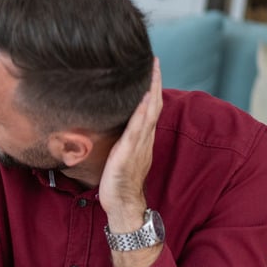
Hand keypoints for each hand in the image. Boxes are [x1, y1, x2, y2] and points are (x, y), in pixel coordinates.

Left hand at [97, 58, 162, 231]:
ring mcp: (138, 147)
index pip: (149, 109)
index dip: (152, 88)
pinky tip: (143, 100)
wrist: (122, 205)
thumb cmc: (117, 182)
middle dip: (154, 83)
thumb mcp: (120, 155)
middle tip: (155, 60)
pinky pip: (136, 132)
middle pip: (153, 106)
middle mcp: (143, 140)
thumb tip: (110, 125)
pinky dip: (141, 115)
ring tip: (152, 72)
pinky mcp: (128, 155)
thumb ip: (120, 140)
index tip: (152, 68)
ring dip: (151, 92)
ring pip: (148, 115)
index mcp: (141, 140)